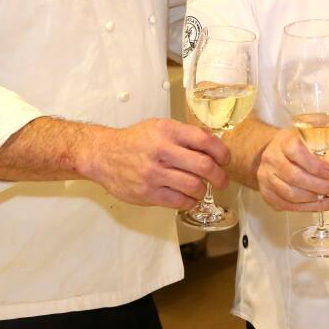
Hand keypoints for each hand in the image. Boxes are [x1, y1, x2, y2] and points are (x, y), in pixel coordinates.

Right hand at [83, 118, 229, 209]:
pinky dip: (190, 201)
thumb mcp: (160, 127)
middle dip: (220, 176)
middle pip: (204, 166)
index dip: (221, 152)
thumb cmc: (135, 141)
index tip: (225, 159)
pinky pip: (179, 201)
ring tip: (202, 189)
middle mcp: (161, 151)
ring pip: (194, 186)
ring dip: (204, 190)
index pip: (205, 140)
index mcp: (167, 131)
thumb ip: (185, 135)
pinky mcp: (147, 193)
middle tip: (222, 180)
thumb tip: (214, 146)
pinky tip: (189, 197)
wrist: (103, 155)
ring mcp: (154, 174)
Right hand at [256, 127, 328, 212]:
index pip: (296, 152)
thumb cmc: (291, 147)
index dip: (314, 165)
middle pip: (294, 176)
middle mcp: (271, 160)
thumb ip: (320, 151)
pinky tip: (323, 204)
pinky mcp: (267, 194)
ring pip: (291, 194)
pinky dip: (309, 208)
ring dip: (315, 199)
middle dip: (319, 185)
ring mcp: (266, 178)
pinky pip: (288, 206)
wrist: (271, 154)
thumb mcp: (307, 140)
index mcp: (282, 142)